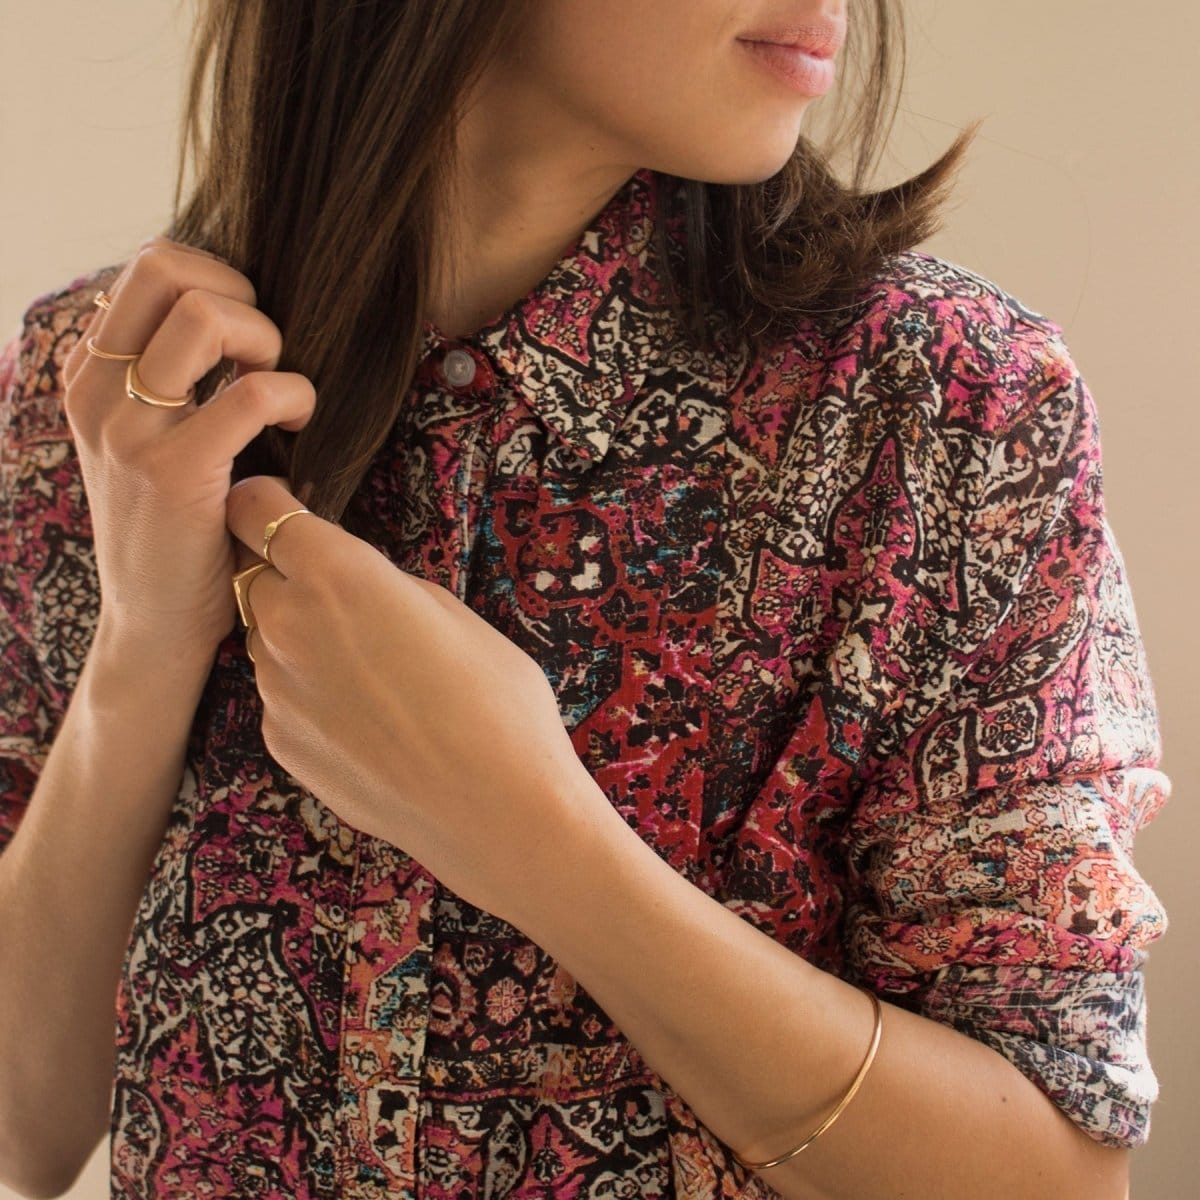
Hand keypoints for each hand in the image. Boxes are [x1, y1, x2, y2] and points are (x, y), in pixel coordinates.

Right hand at [60, 235, 314, 659]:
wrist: (154, 623)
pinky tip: (299, 423)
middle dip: (240, 294)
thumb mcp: (150, 442)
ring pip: (206, 317)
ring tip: (279, 389)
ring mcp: (130, 430)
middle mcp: (97, 392)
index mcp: (89, 376)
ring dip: (267, 340)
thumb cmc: (173, 530)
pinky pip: (253, 393)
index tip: (246, 338)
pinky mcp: (177, 470)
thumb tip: (238, 317)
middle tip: (264, 353)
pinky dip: (294, 395)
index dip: (218, 280)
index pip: (148, 268)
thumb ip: (170, 379)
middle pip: (167, 267)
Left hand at [225, 474, 600, 921]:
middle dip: (286, 574)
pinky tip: (364, 717)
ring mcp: (276, 691)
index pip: (254, 507)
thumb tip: (358, 585)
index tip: (282, 507)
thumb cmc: (498, 703)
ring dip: (297, 635)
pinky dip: (306, 692)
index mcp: (336, 575)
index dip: (264, 501)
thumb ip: (385, 586)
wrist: (496, 811)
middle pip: (254, 573)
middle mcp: (287, 625)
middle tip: (345, 598)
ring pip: (266, 637)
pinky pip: (280, 695)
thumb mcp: (452, 612)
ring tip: (367, 668)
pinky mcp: (280, 743)